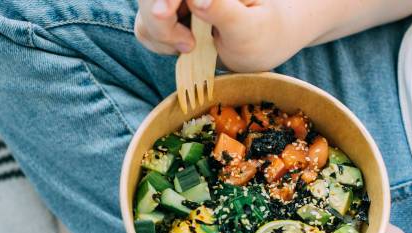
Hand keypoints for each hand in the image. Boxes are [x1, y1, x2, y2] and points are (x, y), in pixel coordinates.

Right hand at [135, 0, 308, 71]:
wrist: (266, 43)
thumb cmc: (264, 36)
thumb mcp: (249, 29)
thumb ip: (224, 12)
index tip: (165, 14)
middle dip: (160, 23)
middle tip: (189, 46)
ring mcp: (180, 0)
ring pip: (145, 13)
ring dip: (161, 36)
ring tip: (192, 47)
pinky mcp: (171, 13)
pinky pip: (146, 27)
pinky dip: (160, 43)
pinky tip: (185, 48)